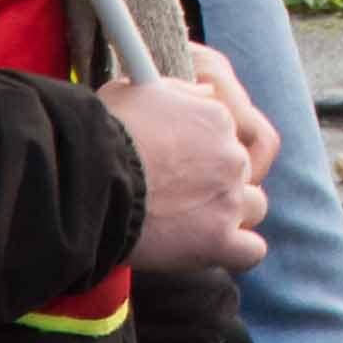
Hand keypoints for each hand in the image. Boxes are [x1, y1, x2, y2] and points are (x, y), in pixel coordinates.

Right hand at [113, 73, 272, 273]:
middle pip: (239, 171)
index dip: (202, 152)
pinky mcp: (218, 239)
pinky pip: (251, 251)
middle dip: (213, 182)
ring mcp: (228, 199)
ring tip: (194, 221)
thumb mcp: (136, 90)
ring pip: (254, 207)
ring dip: (231, 213)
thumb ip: (179, 90)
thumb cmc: (103, 134)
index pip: (226, 136)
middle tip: (178, 194)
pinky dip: (236, 252)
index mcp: (216, 118)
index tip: (178, 164)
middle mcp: (230, 156)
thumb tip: (205, 91)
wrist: (88, 180)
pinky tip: (213, 249)